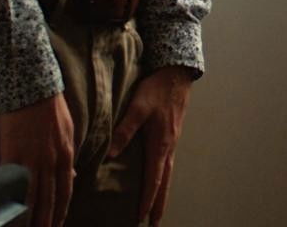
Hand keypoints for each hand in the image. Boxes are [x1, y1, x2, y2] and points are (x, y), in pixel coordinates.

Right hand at [0, 93, 74, 226]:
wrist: (30, 87)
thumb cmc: (50, 108)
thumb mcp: (68, 131)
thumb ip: (68, 156)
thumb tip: (70, 177)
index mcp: (65, 154)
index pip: (65, 191)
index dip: (61, 211)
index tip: (57, 224)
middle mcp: (50, 161)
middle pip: (49, 199)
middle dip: (47, 220)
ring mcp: (30, 159)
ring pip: (32, 195)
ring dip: (31, 216)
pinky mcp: (11, 154)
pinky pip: (12, 182)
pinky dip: (12, 198)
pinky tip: (9, 209)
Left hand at [107, 66, 194, 225]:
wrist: (176, 74)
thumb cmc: (157, 90)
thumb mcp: (137, 108)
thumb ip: (124, 131)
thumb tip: (110, 154)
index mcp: (159, 145)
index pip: (153, 180)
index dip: (147, 200)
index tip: (141, 217)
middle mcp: (168, 147)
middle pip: (164, 182)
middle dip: (159, 203)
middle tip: (155, 221)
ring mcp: (172, 141)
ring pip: (167, 173)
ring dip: (162, 191)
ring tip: (158, 206)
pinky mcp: (172, 134)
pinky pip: (168, 162)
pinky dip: (164, 176)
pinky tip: (159, 176)